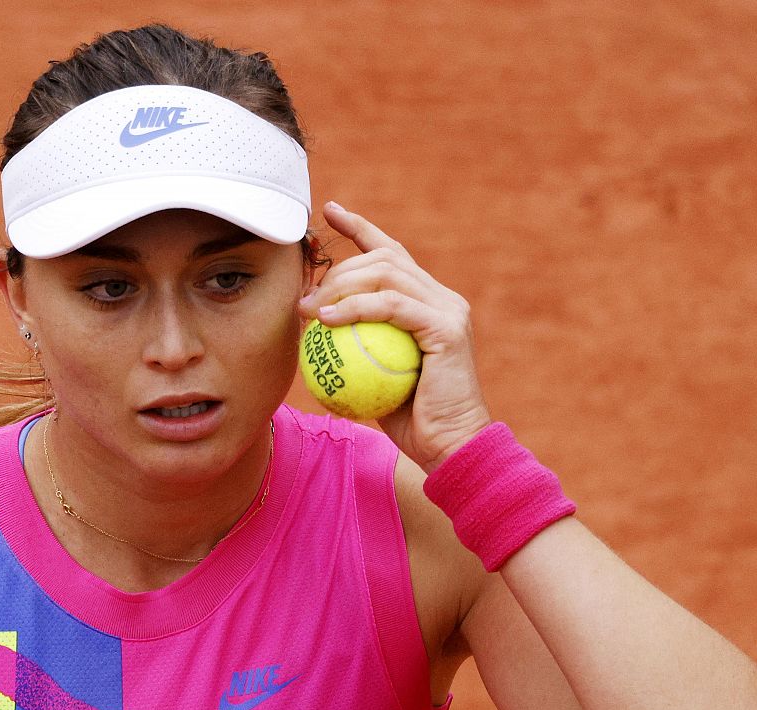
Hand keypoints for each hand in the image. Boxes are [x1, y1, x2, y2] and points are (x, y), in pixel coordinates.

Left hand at [297, 200, 492, 469]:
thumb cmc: (410, 424)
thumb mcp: (371, 380)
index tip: (328, 212)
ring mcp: (448, 310)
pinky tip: (327, 320)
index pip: (391, 254)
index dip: (360, 228)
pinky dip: (356, 308)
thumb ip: (352, 350)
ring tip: (310, 309)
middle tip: (305, 297)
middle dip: (338, 267)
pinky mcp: (447, 328)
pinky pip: (392, 306)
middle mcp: (442, 299)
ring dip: (341, 286)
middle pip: (384, 258)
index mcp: (428, 304)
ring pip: (387, 273)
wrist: (451, 449)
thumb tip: (310, 332)